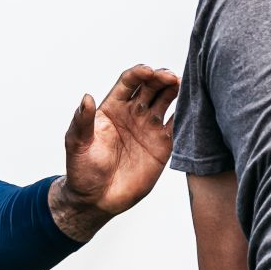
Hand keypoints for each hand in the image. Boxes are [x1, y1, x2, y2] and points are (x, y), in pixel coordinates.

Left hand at [50, 64, 177, 240]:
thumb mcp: (77, 143)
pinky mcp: (163, 145)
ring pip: (167, 100)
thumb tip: (86, 97)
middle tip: (171, 77)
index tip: (148, 71)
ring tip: (185, 85)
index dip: (138, 73)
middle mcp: (133, 112)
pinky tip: (194, 107)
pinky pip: (178, 125)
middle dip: (161, 77)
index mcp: (112, 107)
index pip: (128, 82)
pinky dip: (186, 115)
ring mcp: (149, 127)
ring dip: (176, 90)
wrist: (96, 199)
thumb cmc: (82, 169)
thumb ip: (82, 121)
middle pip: (151, 86)